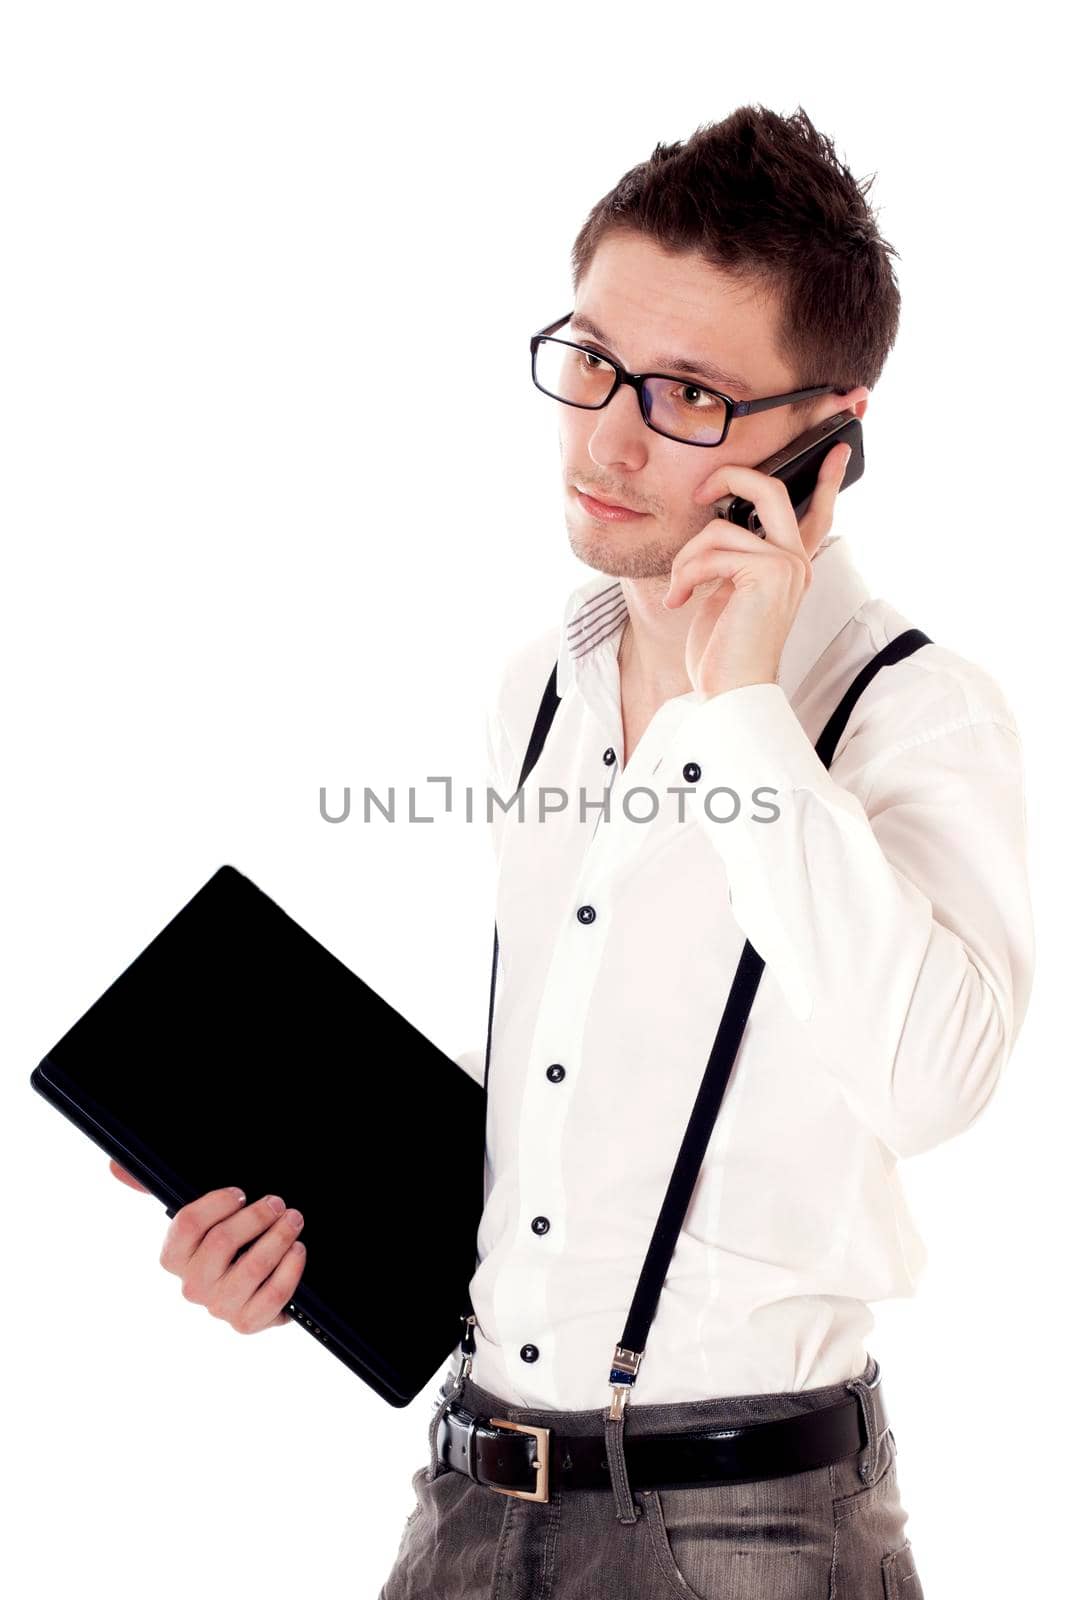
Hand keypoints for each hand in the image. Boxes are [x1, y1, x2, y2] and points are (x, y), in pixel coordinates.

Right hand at [109, 1160, 305, 1332]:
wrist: (253, 1291)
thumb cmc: (224, 1245)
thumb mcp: (198, 1216)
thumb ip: (154, 1188)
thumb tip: (116, 1167)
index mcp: (174, 1257)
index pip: (187, 1224)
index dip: (217, 1204)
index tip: (240, 1192)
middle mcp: (192, 1285)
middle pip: (222, 1243)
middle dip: (257, 1216)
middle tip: (279, 1203)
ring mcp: (220, 1307)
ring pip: (252, 1267)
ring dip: (279, 1238)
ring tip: (293, 1221)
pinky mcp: (248, 1323)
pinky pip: (273, 1296)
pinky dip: (290, 1270)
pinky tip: (298, 1251)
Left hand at [662, 440, 852, 697]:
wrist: (730, 691)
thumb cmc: (725, 651)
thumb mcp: (729, 594)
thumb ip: (736, 560)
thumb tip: (717, 527)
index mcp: (792, 567)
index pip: (817, 514)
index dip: (827, 479)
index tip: (837, 449)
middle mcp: (796, 563)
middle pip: (770, 491)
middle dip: (730, 478)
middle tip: (702, 489)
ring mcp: (786, 566)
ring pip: (720, 530)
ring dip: (686, 559)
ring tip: (679, 589)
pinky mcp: (767, 573)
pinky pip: (711, 552)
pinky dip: (685, 575)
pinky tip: (680, 600)